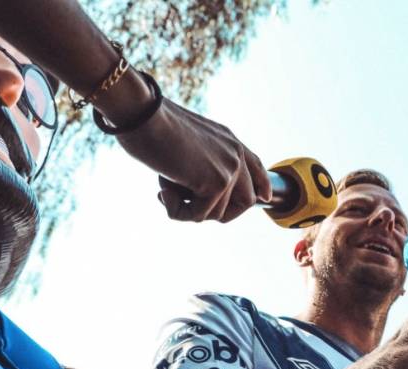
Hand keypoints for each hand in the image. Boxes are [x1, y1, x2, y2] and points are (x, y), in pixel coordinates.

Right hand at [115, 97, 270, 221]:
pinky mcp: (217, 184)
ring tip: (166, 184)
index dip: (261, 185)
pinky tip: (162, 189)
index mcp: (228, 139)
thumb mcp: (182, 143)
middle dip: (216, 212)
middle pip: (245, 201)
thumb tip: (200, 191)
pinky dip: (176, 210)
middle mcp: (235, 154)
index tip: (265, 198)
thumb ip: (199, 162)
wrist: (141, 114)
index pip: (255, 166)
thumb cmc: (149, 126)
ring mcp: (229, 169)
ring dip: (186, 208)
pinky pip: (198, 216)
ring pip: (217, 214)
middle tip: (183, 202)